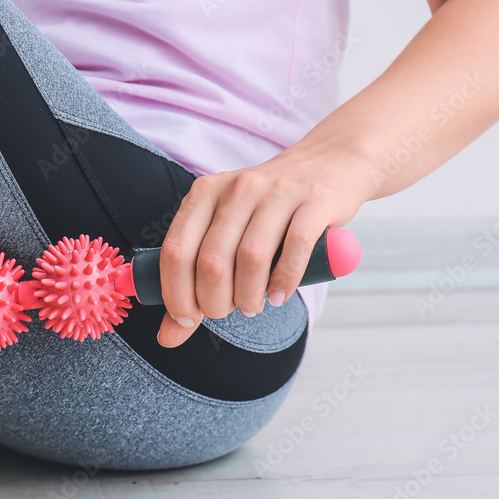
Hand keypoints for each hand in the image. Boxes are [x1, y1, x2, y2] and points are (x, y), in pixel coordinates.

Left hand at [156, 144, 370, 347]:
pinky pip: (295, 248)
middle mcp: (237, 188)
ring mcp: (277, 191)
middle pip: (212, 261)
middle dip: (214, 302)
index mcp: (205, 193)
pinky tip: (279, 295)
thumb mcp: (226, 231)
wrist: (330, 161)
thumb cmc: (268, 209)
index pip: (175, 251)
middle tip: (226, 311)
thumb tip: (168, 337)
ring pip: (251, 258)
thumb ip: (194, 281)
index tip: (187, 317)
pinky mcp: (315, 200)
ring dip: (248, 296)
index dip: (176, 294)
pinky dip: (285, 281)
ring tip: (252, 305)